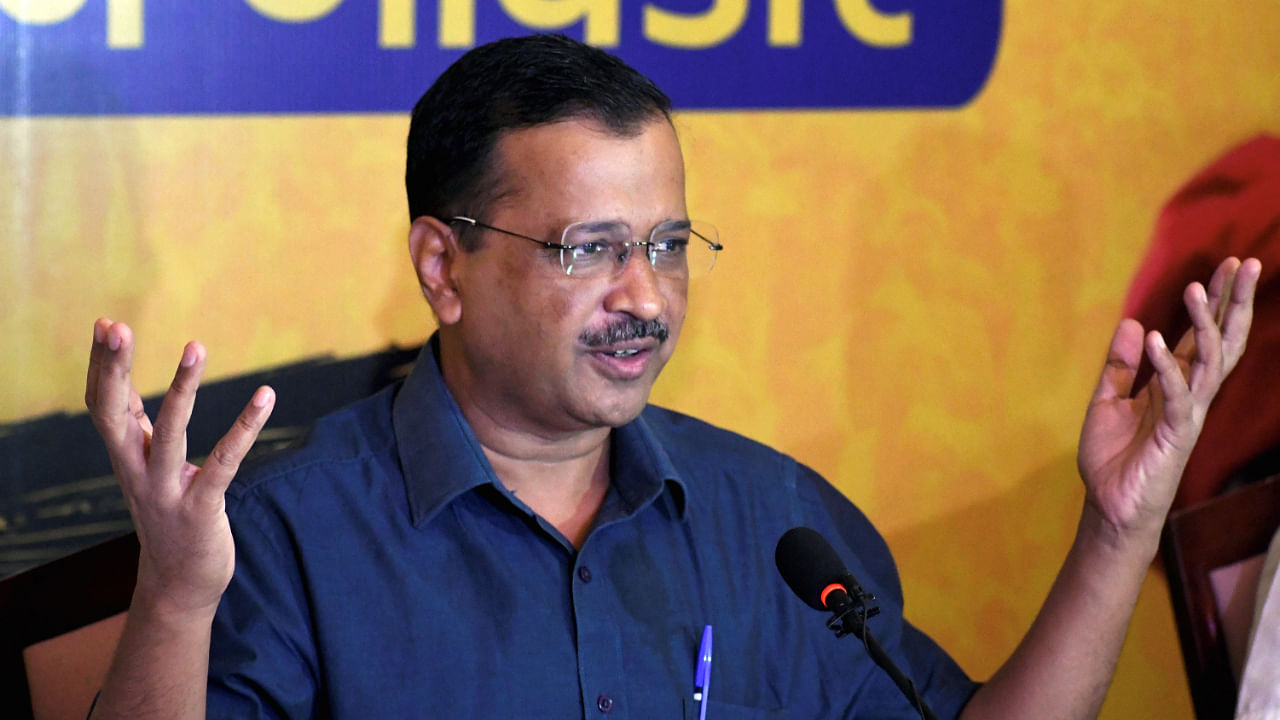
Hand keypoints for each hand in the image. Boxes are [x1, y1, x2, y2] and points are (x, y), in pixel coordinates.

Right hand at [85, 318, 274, 617]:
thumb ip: (139, 436)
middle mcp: (137, 473)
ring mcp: (167, 493)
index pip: (102, 405)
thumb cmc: (170, 519)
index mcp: (125, 459)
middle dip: (114, 369)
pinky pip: (224, 461)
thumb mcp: (148, 473)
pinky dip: (246, 426)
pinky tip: (267, 395)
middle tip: (117, 326)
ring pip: (169, 433)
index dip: (102, 366)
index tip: (104, 323)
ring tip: (194, 346)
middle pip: (114, 415)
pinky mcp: (201, 510)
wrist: (179, 588)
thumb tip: (127, 395)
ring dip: (181, 389)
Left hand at [1077, 257, 1260, 545]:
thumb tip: (1135, 325)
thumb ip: (1122, 366)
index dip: (1216, 302)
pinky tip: (1159, 340)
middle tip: (1244, 263)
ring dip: (1205, 324)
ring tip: (1197, 288)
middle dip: (1234, 303)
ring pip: (1209, 362)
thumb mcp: (1108, 401)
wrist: (1109, 506)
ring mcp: (1188, 414)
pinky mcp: (1176, 435)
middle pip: (1222, 341)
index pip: (1204, 337)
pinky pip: (1177, 396)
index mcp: (1176, 385)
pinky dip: (1168, 367)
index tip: (1228, 266)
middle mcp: (1191, 395)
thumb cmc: (1113, 458)